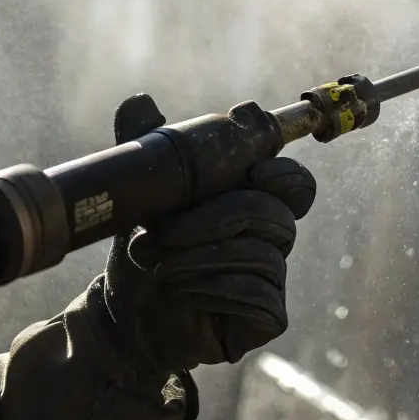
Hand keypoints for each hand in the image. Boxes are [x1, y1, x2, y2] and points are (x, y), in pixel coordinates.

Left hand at [100, 94, 315, 372]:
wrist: (123, 316)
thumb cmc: (143, 252)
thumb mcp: (140, 200)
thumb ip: (147, 152)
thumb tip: (139, 101)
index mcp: (253, 202)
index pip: (295, 184)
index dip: (285, 176)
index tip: (254, 173)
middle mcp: (271, 238)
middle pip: (273, 214)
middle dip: (211, 219)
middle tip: (160, 233)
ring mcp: (272, 280)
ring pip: (262, 256)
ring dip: (200, 257)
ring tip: (153, 262)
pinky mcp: (266, 318)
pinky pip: (261, 298)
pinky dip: (214, 290)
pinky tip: (180, 292)